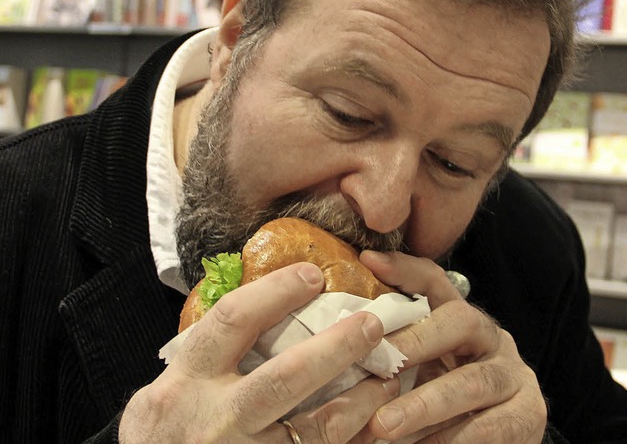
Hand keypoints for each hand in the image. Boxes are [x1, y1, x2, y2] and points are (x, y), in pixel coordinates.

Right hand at [119, 263, 399, 442]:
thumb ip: (208, 354)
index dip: (276, 291)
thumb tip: (263, 306)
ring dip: (361, 399)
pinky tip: (374, 419)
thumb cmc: (164, 433)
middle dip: (335, 348)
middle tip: (371, 323)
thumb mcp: (170, 388)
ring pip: (316, 427)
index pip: (233, 321)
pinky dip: (354, 436)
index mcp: (187, 381)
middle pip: (284, 378)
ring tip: (388, 375)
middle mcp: (215, 418)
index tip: (312, 274)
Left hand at [359, 251, 546, 442]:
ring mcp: (514, 375)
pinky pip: (493, 427)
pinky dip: (453, 439)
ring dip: (426, 405)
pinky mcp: (529, 414)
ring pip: (473, 382)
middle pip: (459, 322)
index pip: (436, 282)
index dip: (404, 270)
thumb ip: (392, 349)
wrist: (495, 437)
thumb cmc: (443, 397)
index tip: (368, 262)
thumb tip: (341, 331)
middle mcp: (491, 337)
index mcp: (460, 319)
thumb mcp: (419, 367)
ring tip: (385, 425)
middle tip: (378, 368)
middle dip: (415, 343)